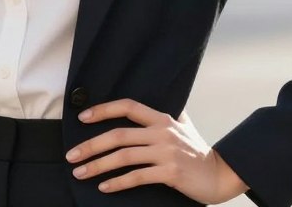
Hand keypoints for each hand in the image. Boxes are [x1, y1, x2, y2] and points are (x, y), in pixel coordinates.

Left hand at [65, 99, 247, 203]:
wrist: (220, 174)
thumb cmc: (197, 151)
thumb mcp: (183, 126)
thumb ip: (166, 116)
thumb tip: (148, 105)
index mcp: (162, 118)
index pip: (128, 106)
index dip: (104, 109)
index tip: (82, 118)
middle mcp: (162, 132)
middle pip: (119, 135)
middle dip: (90, 145)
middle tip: (71, 155)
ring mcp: (166, 152)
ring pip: (123, 156)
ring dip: (98, 165)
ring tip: (80, 173)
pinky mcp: (170, 172)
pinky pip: (137, 177)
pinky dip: (118, 182)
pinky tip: (104, 187)